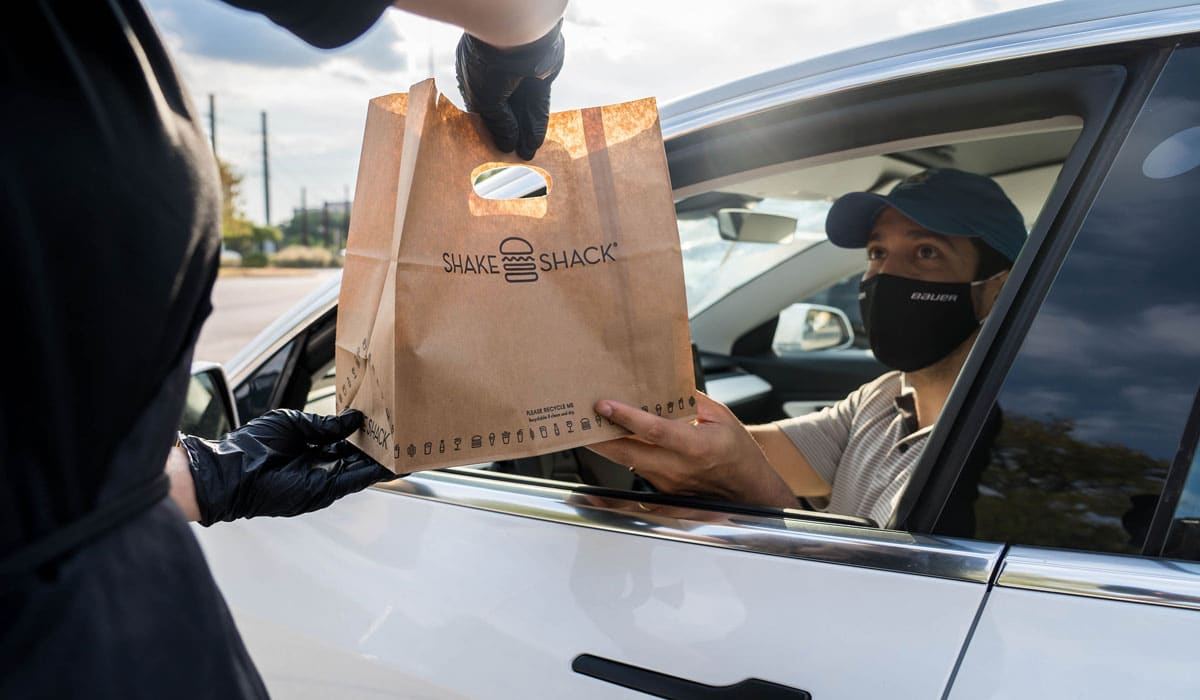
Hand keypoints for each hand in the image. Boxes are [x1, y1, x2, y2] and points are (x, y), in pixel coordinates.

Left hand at [179, 409, 395, 525]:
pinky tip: (397, 463)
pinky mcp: (328, 489)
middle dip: (382, 443)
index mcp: (313, 445)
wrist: (233, 470)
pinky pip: (359, 480)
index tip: (384, 417)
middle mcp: (323, 463)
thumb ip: (325, 424)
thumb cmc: (253, 445)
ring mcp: (327, 477)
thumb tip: (354, 418)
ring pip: (366, 468)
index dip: (366, 429)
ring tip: (410, 444)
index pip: (348, 438)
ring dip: (387, 458)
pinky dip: (379, 473)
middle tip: (404, 429)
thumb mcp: (294, 422)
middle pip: (361, 454)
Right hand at [456, 19, 563, 159]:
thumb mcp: (485, 100)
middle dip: (509, 134)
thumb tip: (507, 145)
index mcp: (475, 75)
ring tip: (526, 156)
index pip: (483, 107)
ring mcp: (519, 76)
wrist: (514, 38)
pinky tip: (535, 142)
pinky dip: (536, 123)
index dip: (489, 129)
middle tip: (512, 158)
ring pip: (522, 110)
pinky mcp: (540, 78)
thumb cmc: (488, 65)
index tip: (492, 148)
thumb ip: (498, 123)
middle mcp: (497, 76)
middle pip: (505, 111)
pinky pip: (538, 105)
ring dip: (524, 133)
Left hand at [586, 393, 798, 508]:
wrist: (748, 489)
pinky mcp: (662, 490)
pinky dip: (622, 454)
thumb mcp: (720, 416)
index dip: (627, 418)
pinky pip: (636, 469)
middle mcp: (678, 468)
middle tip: (579, 419)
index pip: (654, 431)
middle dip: (599, 437)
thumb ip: (691, 399)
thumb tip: (664, 382)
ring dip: (606, 446)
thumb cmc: (737, 452)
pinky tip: (612, 441)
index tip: (605, 405)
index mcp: (696, 447)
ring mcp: (667, 482)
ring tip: (588, 425)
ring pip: (628, 463)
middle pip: (627, 453)